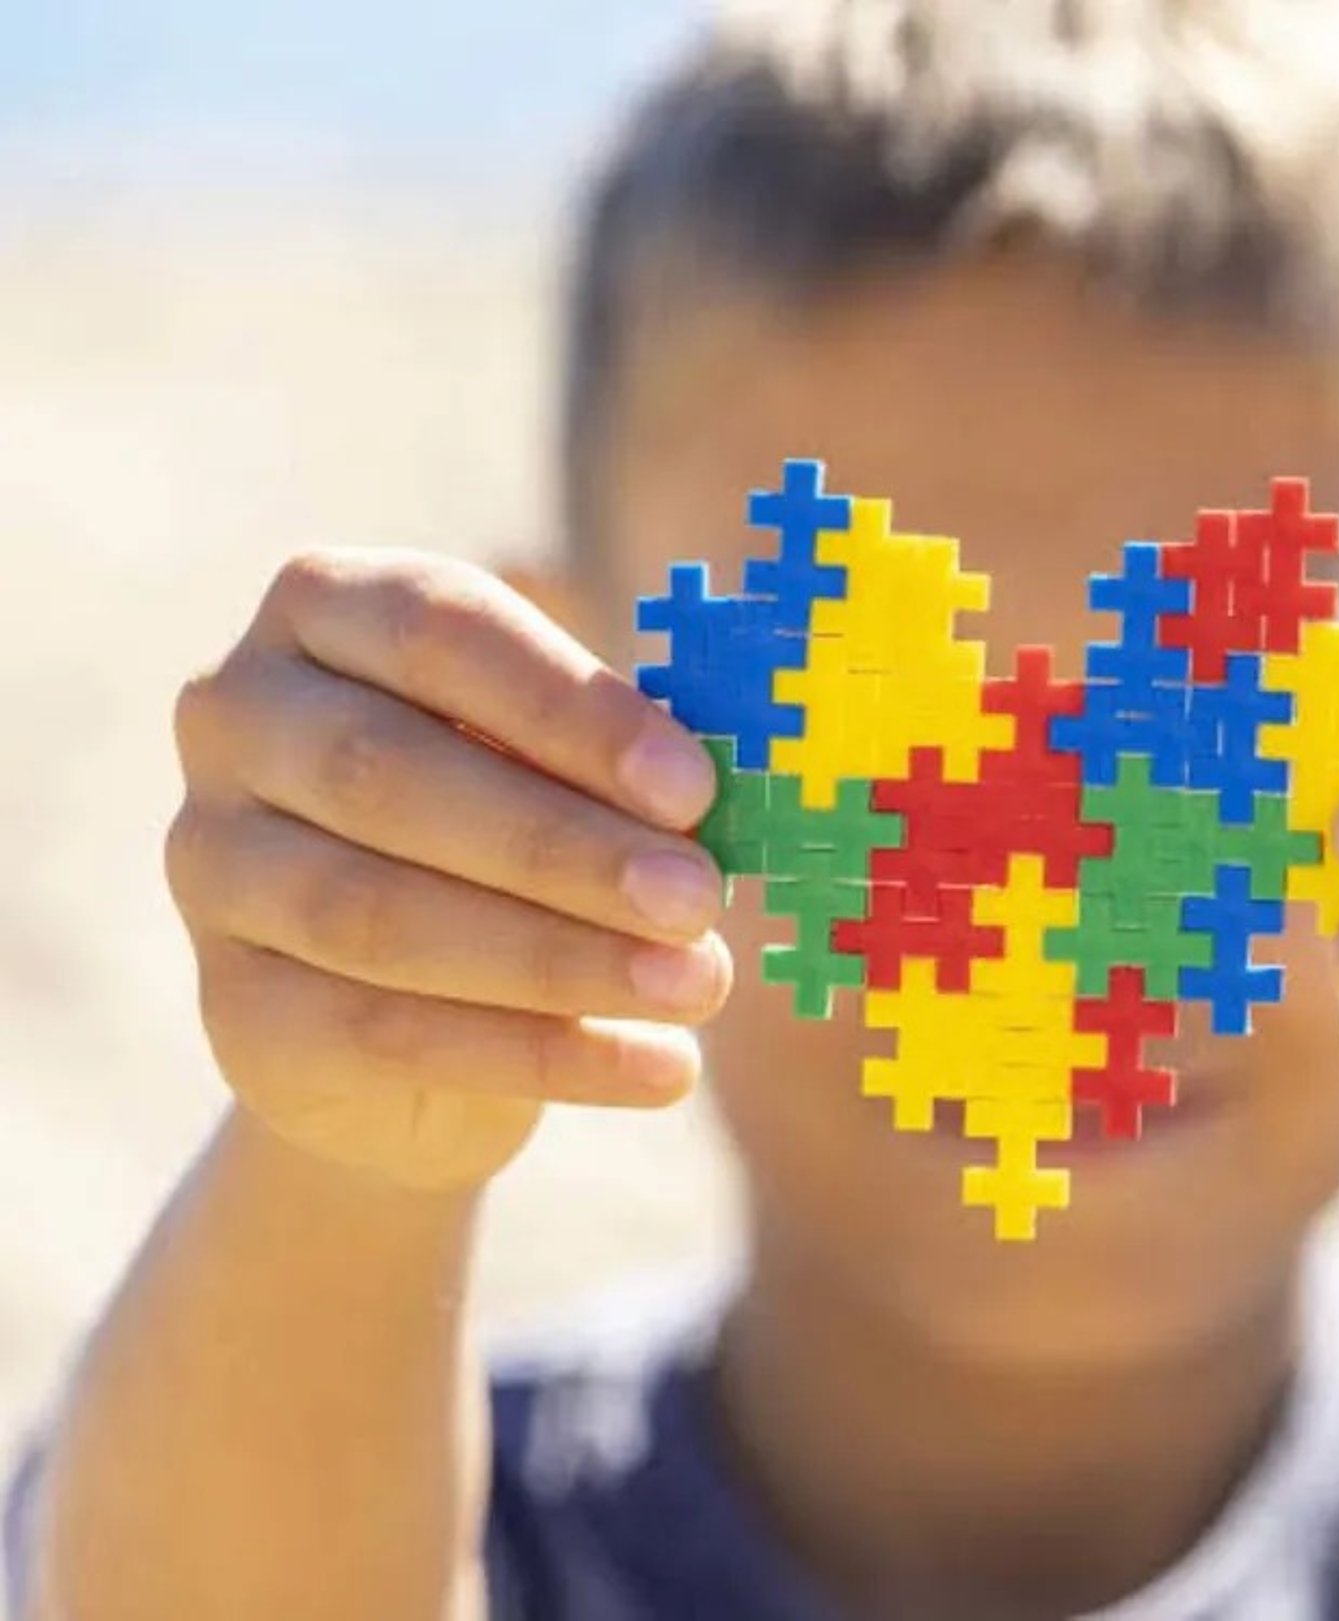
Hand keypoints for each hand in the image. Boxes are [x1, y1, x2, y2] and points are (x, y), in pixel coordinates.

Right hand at [165, 550, 728, 1189]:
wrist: (411, 1016)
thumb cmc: (516, 831)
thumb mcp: (567, 764)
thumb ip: (622, 753)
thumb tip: (721, 788)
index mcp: (327, 610)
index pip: (438, 631)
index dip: (571, 709)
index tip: (694, 788)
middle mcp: (237, 718)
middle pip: (388, 774)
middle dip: (563, 845)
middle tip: (698, 900)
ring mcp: (211, 864)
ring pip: (376, 913)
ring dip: (560, 956)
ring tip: (699, 984)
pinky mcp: (233, 1006)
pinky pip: (384, 1033)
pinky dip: (541, 1055)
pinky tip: (660, 1068)